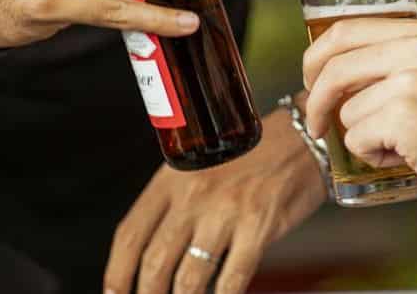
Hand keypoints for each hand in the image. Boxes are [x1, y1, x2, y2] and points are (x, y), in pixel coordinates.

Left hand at [104, 108, 327, 293]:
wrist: (302, 137)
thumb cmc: (251, 155)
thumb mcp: (200, 168)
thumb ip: (175, 204)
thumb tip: (154, 253)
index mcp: (171, 179)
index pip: (130, 234)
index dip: (116, 273)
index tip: (114, 293)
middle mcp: (193, 195)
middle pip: (155, 262)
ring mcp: (225, 212)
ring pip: (189, 278)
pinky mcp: (258, 226)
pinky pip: (232, 279)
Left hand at [302, 19, 416, 224]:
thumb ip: (402, 61)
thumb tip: (338, 71)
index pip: (346, 29)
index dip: (317, 56)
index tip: (311, 79)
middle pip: (333, 64)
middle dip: (314, 95)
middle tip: (316, 120)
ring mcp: (410, 80)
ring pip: (345, 109)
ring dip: (362, 136)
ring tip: (402, 146)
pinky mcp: (404, 116)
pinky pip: (357, 138)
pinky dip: (374, 156)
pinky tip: (408, 158)